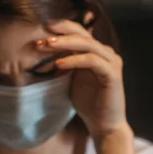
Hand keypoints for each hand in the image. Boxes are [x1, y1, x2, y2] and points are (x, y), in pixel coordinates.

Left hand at [37, 18, 126, 138]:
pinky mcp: (112, 74)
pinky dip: (74, 60)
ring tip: (47, 44)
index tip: (40, 28)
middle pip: (82, 34)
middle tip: (42, 30)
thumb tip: (43, 50)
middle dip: (61, 31)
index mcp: (96, 52)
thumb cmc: (88, 103)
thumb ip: (64, 63)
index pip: (78, 33)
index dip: (60, 28)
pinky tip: (58, 64)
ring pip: (87, 44)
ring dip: (65, 43)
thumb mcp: (71, 79)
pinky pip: (92, 61)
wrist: (103, 125)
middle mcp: (106, 53)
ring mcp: (111, 62)